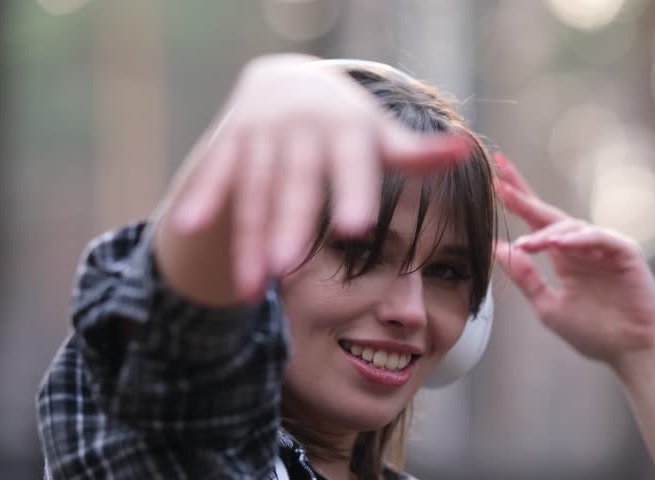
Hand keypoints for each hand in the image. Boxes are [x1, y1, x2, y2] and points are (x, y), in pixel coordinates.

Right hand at [159, 55, 469, 301]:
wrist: (285, 78)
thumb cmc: (345, 122)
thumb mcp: (378, 133)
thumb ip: (416, 152)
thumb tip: (466, 149)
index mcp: (346, 129)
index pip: (351, 164)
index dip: (352, 193)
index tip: (355, 229)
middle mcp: (302, 130)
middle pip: (296, 184)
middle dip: (290, 226)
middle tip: (288, 270)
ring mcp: (261, 135)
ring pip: (253, 190)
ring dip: (248, 237)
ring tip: (251, 289)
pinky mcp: (230, 142)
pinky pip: (214, 173)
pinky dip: (202, 199)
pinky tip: (188, 230)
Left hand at [493, 152, 654, 370]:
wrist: (632, 353)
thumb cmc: (594, 332)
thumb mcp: (548, 305)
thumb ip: (524, 277)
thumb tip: (497, 248)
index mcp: (564, 256)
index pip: (536, 221)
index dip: (517, 200)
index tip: (494, 182)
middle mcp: (582, 246)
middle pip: (549, 213)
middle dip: (524, 195)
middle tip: (500, 176)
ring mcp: (605, 247)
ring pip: (571, 227)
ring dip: (546, 233)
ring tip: (528, 244)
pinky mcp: (626, 253)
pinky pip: (600, 238)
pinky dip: (578, 239)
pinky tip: (558, 244)